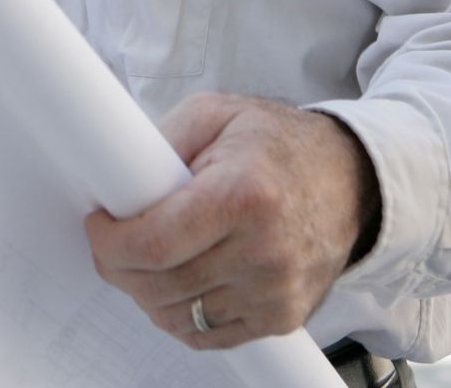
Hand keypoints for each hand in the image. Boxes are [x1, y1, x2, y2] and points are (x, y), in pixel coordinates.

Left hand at [85, 93, 378, 350]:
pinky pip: (208, 335)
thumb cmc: (279, 144)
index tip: (99, 225)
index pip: (156, 242)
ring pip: (178, 316)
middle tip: (112, 243)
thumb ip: (162, 141)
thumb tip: (115, 178)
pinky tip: (176, 284)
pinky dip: (180, 316)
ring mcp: (276, 292)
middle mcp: (265, 251)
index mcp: (244, 195)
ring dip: (146, 293)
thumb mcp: (216, 114)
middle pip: (160, 285)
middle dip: (119, 267)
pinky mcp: (282, 317)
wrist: (351, 179)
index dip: (111, 242)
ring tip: (146, 259)